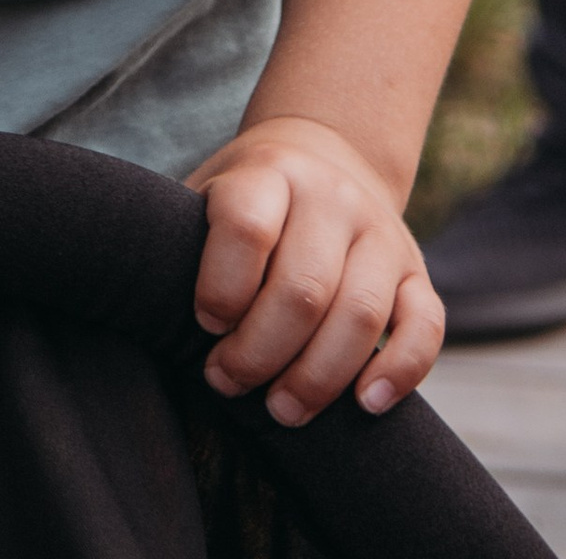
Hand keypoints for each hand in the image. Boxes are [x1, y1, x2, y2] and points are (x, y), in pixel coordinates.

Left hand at [187, 114, 442, 426]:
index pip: (246, 225)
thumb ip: (180, 246)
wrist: (321, 154)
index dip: (221, 287)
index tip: (203, 326)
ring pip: (361, 314)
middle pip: (303, 288)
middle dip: (260, 354)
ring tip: (281, 410)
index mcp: (270, 173)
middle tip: (229, 383)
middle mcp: (331, 195)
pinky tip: (365, 404)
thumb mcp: (205, 197)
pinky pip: (425, 325)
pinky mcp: (415, 270)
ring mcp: (379, 231)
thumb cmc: (244, 201)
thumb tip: (140, 313)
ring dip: (318, 377)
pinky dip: (400, 370)